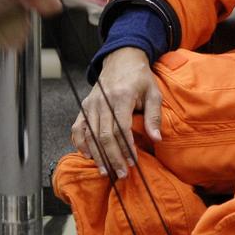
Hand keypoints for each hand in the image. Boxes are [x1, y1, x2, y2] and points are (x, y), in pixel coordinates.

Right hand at [71, 47, 161, 178]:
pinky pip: (78, 128)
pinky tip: (89, 156)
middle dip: (112, 157)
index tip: (132, 163)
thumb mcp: (153, 93)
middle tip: (121, 174)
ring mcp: (91, 104)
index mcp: (121, 97)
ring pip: (90, 135)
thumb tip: (156, 139)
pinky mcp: (84, 106)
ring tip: (105, 171)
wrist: (122, 60)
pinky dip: (81, 143)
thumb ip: (154, 116)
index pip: (120, 128)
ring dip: (97, 155)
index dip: (125, 148)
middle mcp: (102, 101)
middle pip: (104, 135)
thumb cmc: (139, 78)